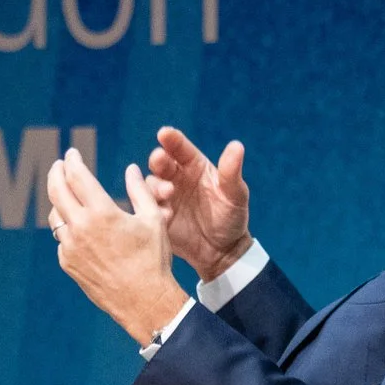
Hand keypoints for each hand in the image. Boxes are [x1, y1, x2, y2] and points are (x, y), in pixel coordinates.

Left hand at [47, 150, 191, 345]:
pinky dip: (67, 227)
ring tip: (67, 193)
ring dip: (59, 200)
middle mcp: (80, 227)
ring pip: (54, 214)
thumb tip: (131, 169)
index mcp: (101, 212)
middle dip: (55, 172)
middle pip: (56, 190)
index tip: (72, 153)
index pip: (76, 175)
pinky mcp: (67, 262)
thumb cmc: (152, 259)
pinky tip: (77, 226)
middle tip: (58, 164)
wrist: (143, 301)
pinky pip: (61, 238)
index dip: (72, 160)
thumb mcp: (153, 219)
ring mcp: (70, 246)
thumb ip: (140, 190)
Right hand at [144, 127, 250, 282]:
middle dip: (158, 160)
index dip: (171, 139)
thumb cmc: (231, 217)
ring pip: (150, 184)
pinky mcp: (156, 215)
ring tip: (168, 193)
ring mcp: (164, 196)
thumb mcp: (235, 194)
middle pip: (160, 162)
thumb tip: (237, 146)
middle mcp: (175, 177)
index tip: (164, 133)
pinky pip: (147, 208)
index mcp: (193, 165)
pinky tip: (166, 214)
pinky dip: (152, 208)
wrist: (222, 251)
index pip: (180, 147)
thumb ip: (231, 172)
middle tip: (160, 162)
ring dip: (155, 186)